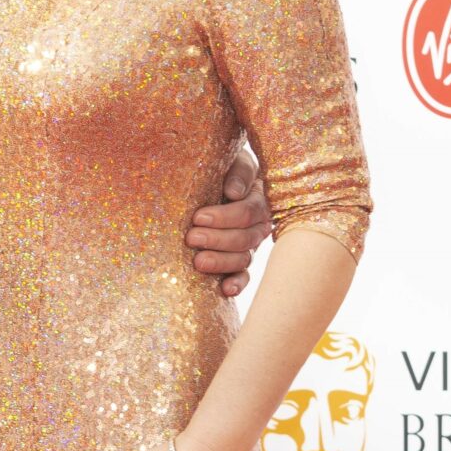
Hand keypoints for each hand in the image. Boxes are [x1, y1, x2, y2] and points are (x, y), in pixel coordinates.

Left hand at [185, 148, 271, 298]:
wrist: (213, 178)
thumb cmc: (222, 166)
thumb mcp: (233, 161)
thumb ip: (238, 172)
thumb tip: (233, 193)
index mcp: (259, 199)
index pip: (248, 212)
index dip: (224, 217)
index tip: (198, 217)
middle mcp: (258, 224)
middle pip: (245, 238)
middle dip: (217, 239)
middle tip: (191, 237)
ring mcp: (249, 245)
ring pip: (243, 258)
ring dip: (221, 262)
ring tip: (197, 262)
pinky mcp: (239, 262)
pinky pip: (243, 276)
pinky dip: (237, 283)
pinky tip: (225, 290)